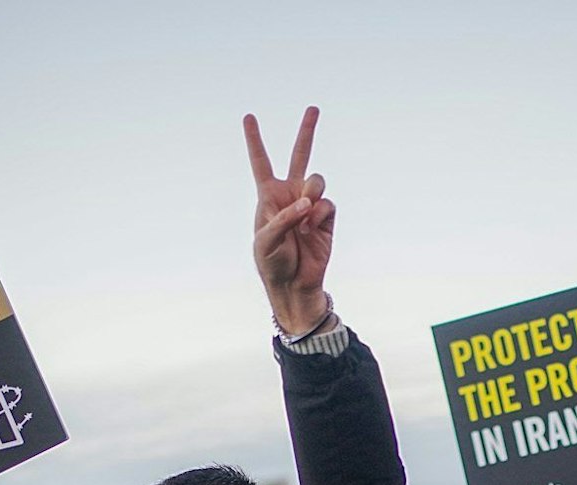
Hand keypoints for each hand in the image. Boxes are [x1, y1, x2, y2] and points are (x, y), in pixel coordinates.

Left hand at [245, 106, 334, 333]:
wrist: (294, 284)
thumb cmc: (271, 262)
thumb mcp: (265, 239)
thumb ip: (284, 217)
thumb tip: (310, 202)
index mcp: (268, 195)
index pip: (261, 161)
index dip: (254, 139)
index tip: (249, 117)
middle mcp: (291, 194)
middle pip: (299, 155)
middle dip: (307, 131)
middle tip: (314, 108)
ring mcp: (311, 204)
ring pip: (317, 180)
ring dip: (312, 191)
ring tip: (306, 212)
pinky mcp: (327, 218)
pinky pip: (328, 203)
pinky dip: (319, 214)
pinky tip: (311, 228)